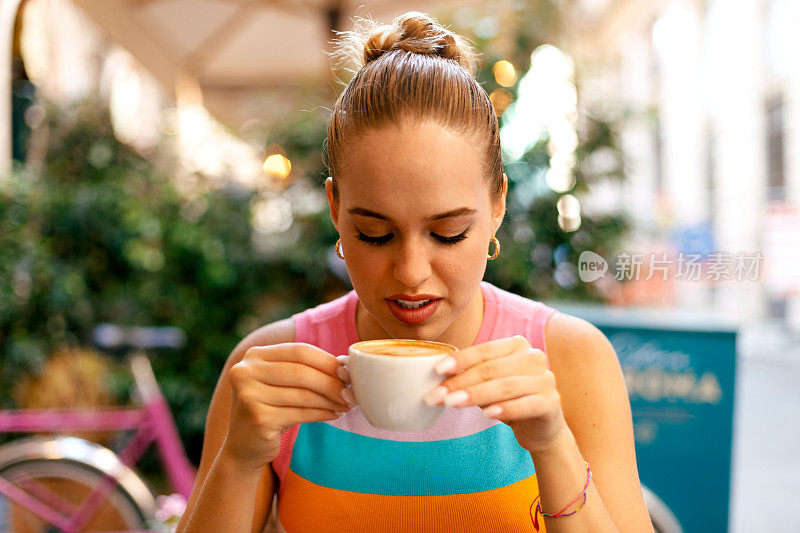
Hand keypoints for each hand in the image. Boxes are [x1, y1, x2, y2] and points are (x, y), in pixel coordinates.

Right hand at [223, 343, 354, 470]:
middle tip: (351, 392)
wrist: (243, 446)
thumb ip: (304, 370)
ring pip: (303, 394)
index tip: (347, 372)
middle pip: (302, 372)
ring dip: (330, 400)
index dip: (326, 360)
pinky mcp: (258, 419)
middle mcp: (246, 372)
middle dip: (332, 382)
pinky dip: (321, 414)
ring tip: (346, 405)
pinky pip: (300, 413)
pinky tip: (333, 414)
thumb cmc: (270, 408)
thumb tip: (345, 366)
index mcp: (254, 356)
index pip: (299, 350)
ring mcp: (249, 396)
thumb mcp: (280, 383)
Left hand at [423, 335, 566, 453]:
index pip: (484, 350)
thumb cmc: (508, 399)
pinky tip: (487, 415)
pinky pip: (526, 405)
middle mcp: (533, 358)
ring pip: (505, 386)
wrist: (540, 428)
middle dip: (460, 382)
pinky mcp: (551, 402)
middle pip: (490, 369)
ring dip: (475, 395)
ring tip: (452, 404)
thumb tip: (437, 374)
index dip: (460, 359)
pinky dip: (505, 409)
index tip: (436, 370)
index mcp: (517, 345)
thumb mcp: (488, 383)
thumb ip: (470, 375)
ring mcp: (545, 379)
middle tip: (436, 395)